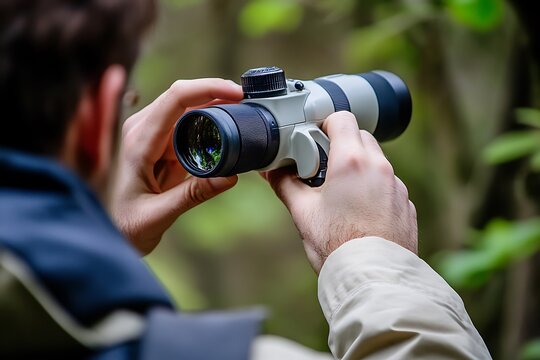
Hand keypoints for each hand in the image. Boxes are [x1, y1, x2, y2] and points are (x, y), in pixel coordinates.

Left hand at [111, 79, 242, 254]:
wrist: (114, 233)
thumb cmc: (127, 225)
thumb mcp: (159, 214)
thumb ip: (194, 194)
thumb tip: (232, 176)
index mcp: (139, 141)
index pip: (175, 99)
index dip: (208, 89)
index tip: (236, 93)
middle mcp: (142, 130)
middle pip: (183, 96)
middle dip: (216, 92)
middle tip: (248, 103)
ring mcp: (152, 135)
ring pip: (188, 107)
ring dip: (215, 105)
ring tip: (244, 113)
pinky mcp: (162, 144)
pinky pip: (189, 124)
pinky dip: (210, 121)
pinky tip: (228, 126)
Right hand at [263, 111, 416, 272]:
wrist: (373, 278)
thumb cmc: (338, 245)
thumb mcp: (302, 212)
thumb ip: (285, 184)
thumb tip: (272, 171)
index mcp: (351, 161)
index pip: (342, 118)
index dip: (325, 124)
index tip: (315, 139)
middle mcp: (379, 167)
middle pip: (361, 137)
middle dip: (342, 145)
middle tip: (323, 167)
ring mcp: (397, 186)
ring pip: (376, 161)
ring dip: (359, 168)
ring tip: (342, 195)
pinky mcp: (406, 205)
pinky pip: (388, 185)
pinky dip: (374, 189)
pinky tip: (361, 213)